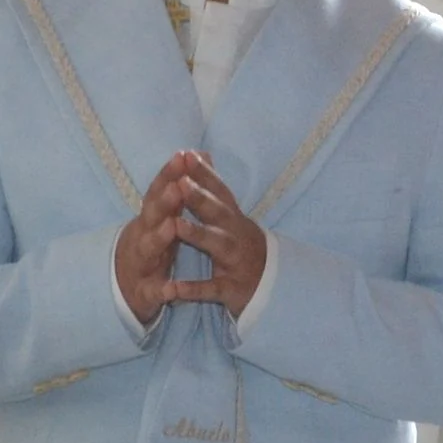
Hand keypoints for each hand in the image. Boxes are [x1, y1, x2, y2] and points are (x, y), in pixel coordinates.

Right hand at [113, 154, 194, 324]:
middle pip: (151, 215)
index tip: (183, 155)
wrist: (125, 289)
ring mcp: (142, 263)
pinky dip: (161, 290)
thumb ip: (176, 186)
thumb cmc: (152, 245)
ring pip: (148, 249)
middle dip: (163, 201)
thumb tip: (192, 153)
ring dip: (158, 238)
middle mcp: (142, 236)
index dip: (169, 174)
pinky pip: (153, 291)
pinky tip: (171, 291)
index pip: (159, 191)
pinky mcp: (145, 292)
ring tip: (171, 227)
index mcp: (151, 218)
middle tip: (177, 186)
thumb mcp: (163, 215)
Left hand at [168, 151, 268, 317]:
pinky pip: (211, 289)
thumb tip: (200, 152)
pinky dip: (193, 289)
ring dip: (197, 235)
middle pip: (218, 213)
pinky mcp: (231, 288)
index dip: (203, 173)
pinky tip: (173, 289)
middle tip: (181, 183)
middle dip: (200, 198)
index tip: (186, 154)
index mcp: (232, 216)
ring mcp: (235, 261)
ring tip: (177, 226)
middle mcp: (235, 234)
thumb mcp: (230, 214)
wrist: (269, 286)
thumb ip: (212, 186)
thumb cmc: (240, 244)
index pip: (218, 189)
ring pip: (217, 245)